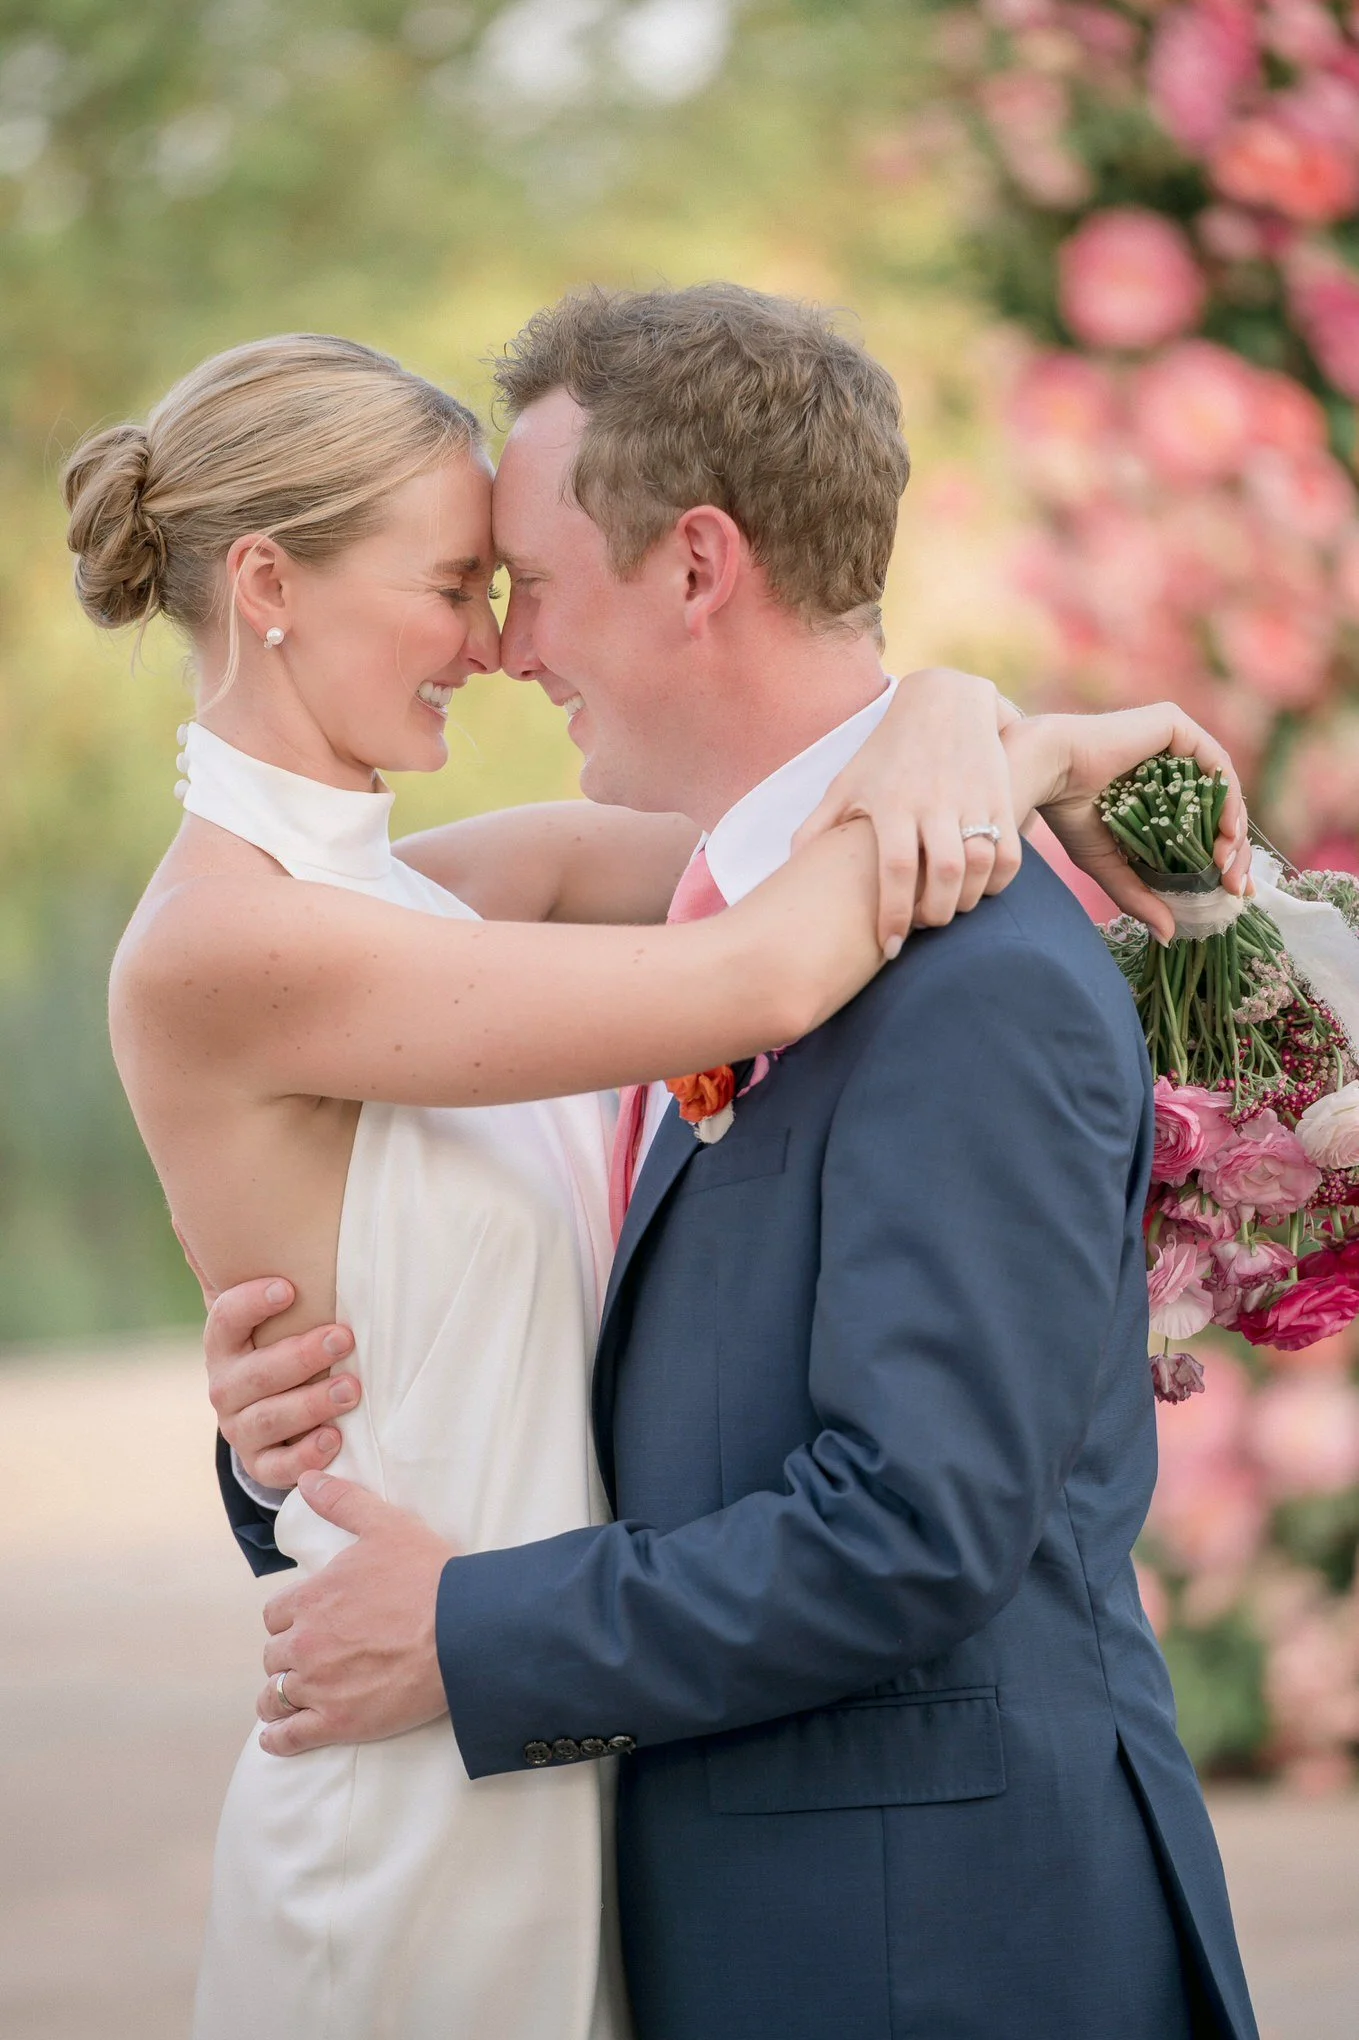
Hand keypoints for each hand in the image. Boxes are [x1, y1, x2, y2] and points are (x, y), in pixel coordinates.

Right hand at [205, 1277, 361, 1490]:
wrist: (268, 1418)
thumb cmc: (286, 1355)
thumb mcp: (281, 1327)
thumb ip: (296, 1300)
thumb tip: (338, 1251)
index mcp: (225, 1347)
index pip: (226, 1320)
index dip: (251, 1304)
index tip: (288, 1289)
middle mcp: (225, 1388)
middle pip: (257, 1373)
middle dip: (302, 1356)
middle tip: (344, 1339)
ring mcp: (239, 1429)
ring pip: (269, 1418)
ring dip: (311, 1403)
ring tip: (351, 1390)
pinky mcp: (258, 1464)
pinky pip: (277, 1467)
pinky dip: (305, 1455)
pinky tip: (334, 1439)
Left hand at [256, 1471, 452, 1755]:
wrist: (463, 1631)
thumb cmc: (429, 1576)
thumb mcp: (386, 1526)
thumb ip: (342, 1502)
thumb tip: (308, 1480)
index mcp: (312, 1598)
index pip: (276, 1615)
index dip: (292, 1619)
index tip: (307, 1624)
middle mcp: (306, 1643)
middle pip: (274, 1655)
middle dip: (288, 1656)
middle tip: (311, 1659)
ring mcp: (318, 1686)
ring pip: (274, 1696)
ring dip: (279, 1696)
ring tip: (290, 1700)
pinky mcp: (336, 1723)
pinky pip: (287, 1737)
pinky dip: (278, 1739)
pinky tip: (279, 1737)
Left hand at [794, 668, 1023, 953]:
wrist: (945, 702)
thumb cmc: (886, 753)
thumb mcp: (848, 783)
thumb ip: (818, 827)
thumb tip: (789, 867)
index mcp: (891, 802)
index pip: (894, 869)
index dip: (893, 914)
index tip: (890, 948)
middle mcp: (932, 800)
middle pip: (943, 872)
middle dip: (935, 913)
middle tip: (924, 928)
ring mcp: (970, 798)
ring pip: (978, 864)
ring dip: (967, 900)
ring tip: (949, 910)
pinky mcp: (1000, 797)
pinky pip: (1007, 853)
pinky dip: (997, 882)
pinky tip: (979, 890)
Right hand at [1009, 705, 1251, 945]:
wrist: (1047, 773)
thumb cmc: (1069, 815)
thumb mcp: (1112, 866)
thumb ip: (1141, 896)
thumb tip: (1168, 938)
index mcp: (1157, 793)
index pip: (1203, 826)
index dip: (1223, 859)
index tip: (1232, 892)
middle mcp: (1169, 765)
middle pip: (1220, 810)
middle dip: (1234, 851)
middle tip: (1233, 886)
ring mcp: (1175, 743)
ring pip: (1223, 790)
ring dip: (1234, 831)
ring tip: (1226, 866)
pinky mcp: (1175, 726)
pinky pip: (1216, 764)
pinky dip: (1227, 799)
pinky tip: (1226, 832)